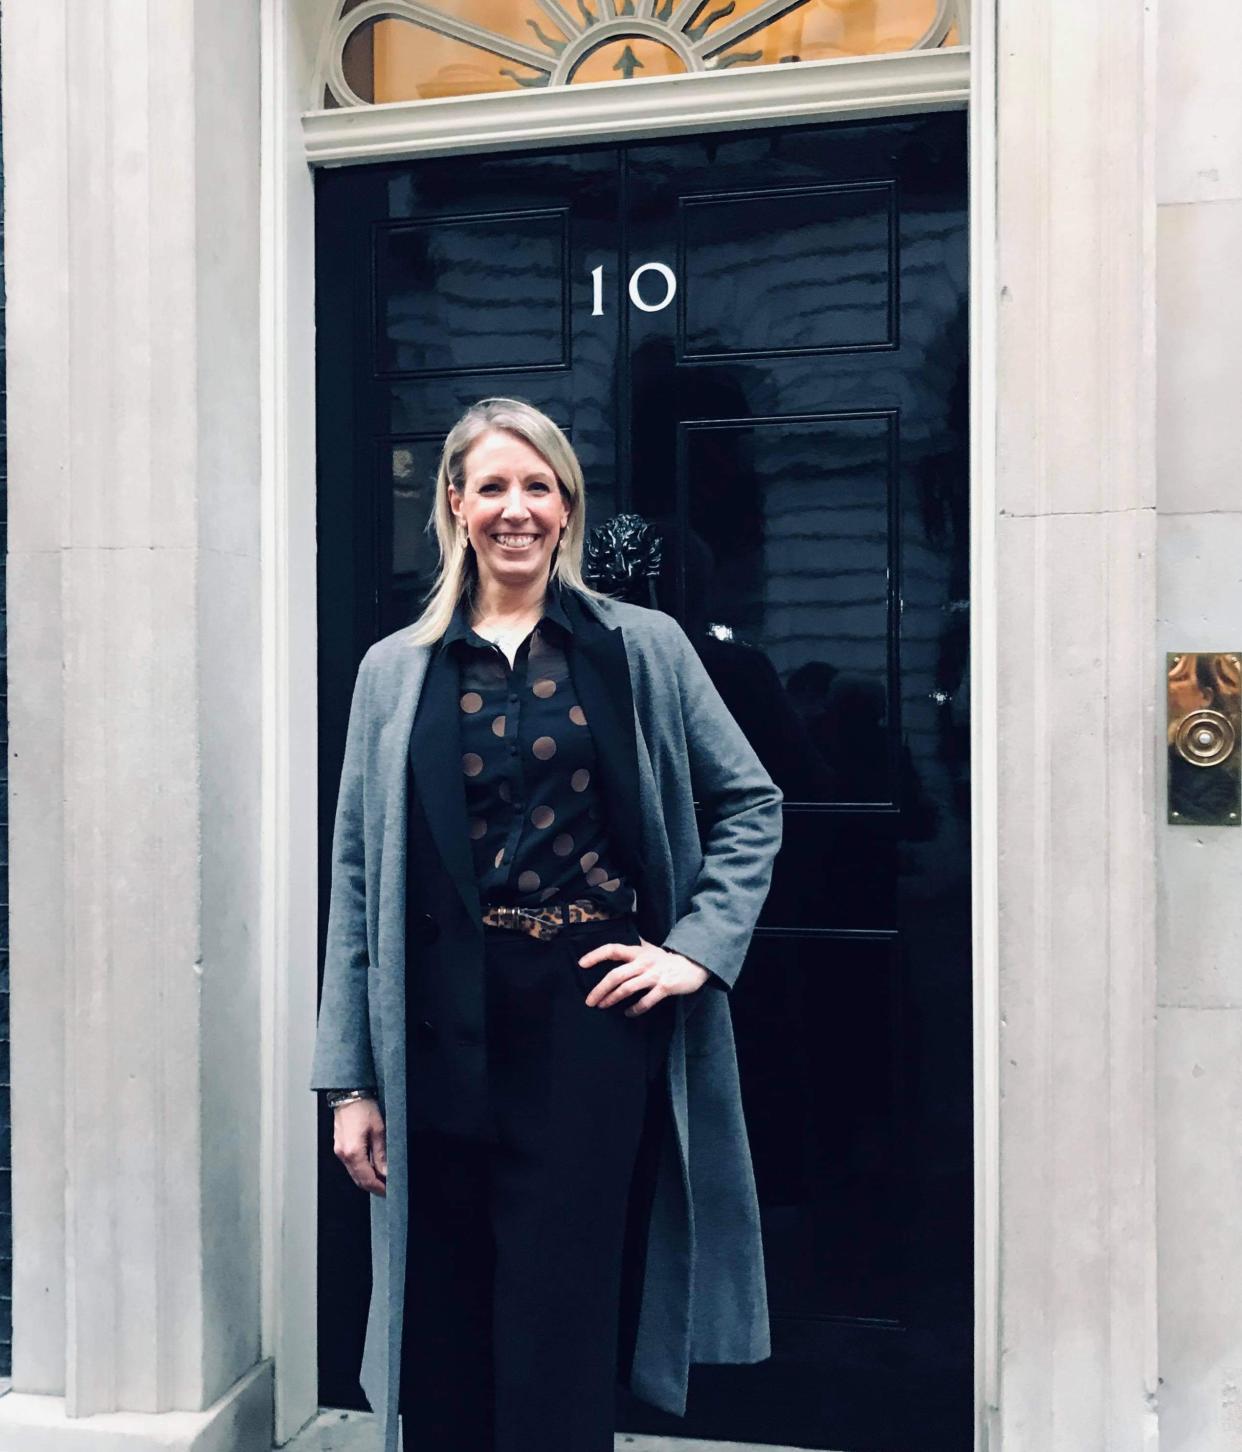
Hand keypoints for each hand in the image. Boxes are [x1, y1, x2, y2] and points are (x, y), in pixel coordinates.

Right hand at [333, 1097, 386, 1195]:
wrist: (348, 1094)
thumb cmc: (363, 1107)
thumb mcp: (379, 1130)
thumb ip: (381, 1154)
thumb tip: (386, 1172)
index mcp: (353, 1152)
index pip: (367, 1179)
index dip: (379, 1188)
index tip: (389, 1191)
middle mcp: (343, 1154)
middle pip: (358, 1180)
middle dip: (373, 1186)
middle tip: (387, 1188)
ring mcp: (339, 1151)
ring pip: (354, 1173)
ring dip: (367, 1178)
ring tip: (382, 1178)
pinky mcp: (339, 1146)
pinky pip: (350, 1164)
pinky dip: (361, 1169)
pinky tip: (371, 1166)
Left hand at [578, 936, 710, 1016]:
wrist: (693, 965)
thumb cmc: (667, 959)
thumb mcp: (650, 949)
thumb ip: (634, 948)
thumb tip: (618, 945)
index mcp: (638, 952)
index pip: (613, 949)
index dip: (596, 955)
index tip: (581, 964)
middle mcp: (644, 962)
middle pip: (616, 975)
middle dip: (600, 989)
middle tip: (589, 1001)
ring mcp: (654, 974)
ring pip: (628, 988)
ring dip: (612, 999)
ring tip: (603, 1006)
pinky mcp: (665, 987)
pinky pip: (646, 1001)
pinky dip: (635, 1009)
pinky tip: (628, 1013)